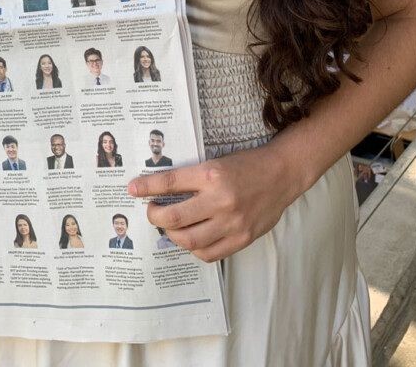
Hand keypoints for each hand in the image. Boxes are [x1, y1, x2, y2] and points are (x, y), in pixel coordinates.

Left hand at [128, 144, 297, 262]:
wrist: (282, 174)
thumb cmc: (247, 165)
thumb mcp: (217, 162)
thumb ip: (193, 179)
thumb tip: (162, 191)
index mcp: (212, 174)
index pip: (170, 182)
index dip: (147, 186)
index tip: (133, 188)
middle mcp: (220, 200)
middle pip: (174, 217)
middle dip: (154, 215)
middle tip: (151, 211)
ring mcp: (232, 222)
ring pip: (188, 240)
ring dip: (172, 234)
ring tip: (170, 225)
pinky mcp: (242, 238)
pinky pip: (208, 253)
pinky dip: (194, 248)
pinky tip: (192, 237)